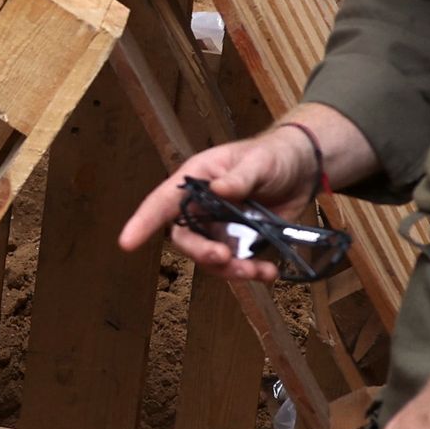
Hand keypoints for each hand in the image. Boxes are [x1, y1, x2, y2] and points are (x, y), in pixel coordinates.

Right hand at [118, 107, 373, 282]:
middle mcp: (202, 208)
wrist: (302, 170)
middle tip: (224, 257)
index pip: (162, 202)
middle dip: (202, 254)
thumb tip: (219, 190)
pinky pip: (236, 264)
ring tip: (259, 271)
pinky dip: (250, 272)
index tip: (127, 243)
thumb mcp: (259, 161)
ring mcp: (220, 228)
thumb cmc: (273, 156)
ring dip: (230, 270)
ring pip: (211, 258)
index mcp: (196, 180)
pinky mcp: (240, 243)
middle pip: (186, 239)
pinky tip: (270, 271)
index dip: (143, 222)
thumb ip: (240, 177)